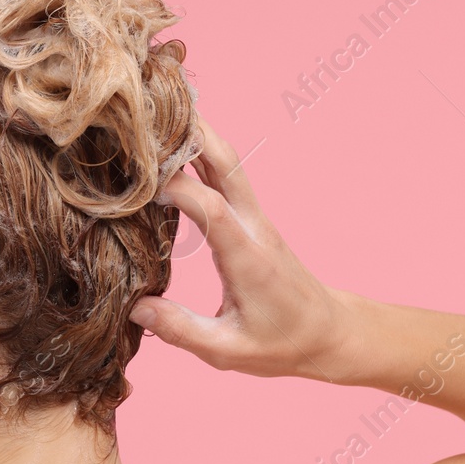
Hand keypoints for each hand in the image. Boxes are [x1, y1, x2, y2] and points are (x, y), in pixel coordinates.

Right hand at [129, 114, 353, 379]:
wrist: (329, 333)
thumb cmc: (282, 345)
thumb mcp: (229, 351)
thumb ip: (182, 331)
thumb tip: (135, 309)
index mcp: (248, 257)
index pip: (211, 207)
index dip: (175, 187)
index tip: (136, 181)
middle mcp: (254, 228)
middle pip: (226, 164)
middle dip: (191, 134)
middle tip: (149, 111)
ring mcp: (255, 219)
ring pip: (228, 162)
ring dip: (197, 135)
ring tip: (156, 115)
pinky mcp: (252, 220)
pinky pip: (226, 175)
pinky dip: (201, 154)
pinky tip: (174, 147)